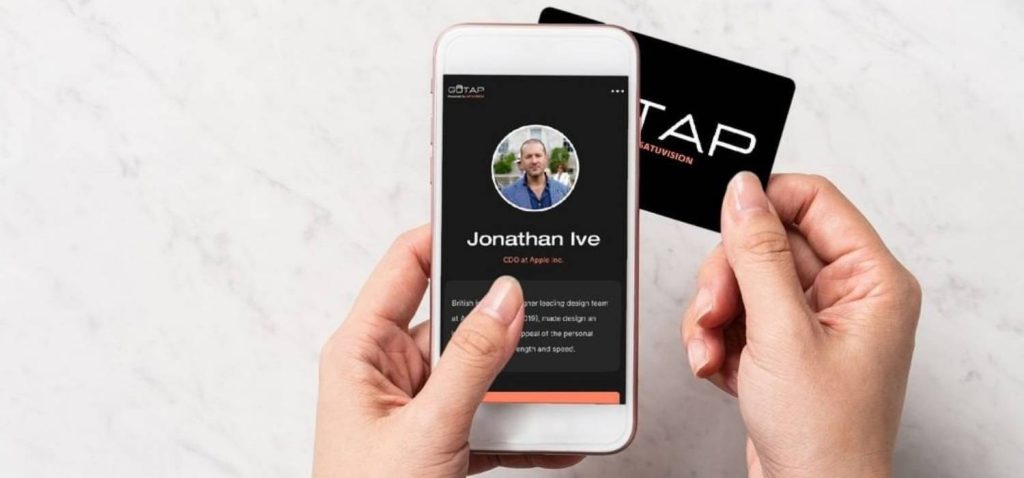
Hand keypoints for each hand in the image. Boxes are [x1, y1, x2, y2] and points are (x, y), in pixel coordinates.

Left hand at [313, 225, 582, 476]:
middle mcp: (389, 368)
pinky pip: (491, 414)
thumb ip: (470, 361)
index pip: (407, 265)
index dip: (448, 233)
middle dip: (507, 321)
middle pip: (458, 317)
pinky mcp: (442, 435)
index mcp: (363, 350)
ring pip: (482, 369)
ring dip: (524, 381)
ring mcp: (418, 403)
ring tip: (569, 381)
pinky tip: (560, 432)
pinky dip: (524, 424)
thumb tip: (506, 297)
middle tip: (554, 307)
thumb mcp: (426, 429)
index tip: (497, 219)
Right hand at [681, 173, 920, 476]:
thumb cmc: (824, 437)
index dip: (763, 206)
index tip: (726, 225)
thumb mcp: (783, 333)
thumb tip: (744, 192)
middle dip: (727, 280)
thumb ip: (758, 254)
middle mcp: (846, 297)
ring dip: (714, 315)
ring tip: (711, 350)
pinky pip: (737, 315)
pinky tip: (719, 368)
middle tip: (715, 311)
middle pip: (766, 243)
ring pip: (743, 280)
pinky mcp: (783, 346)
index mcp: (871, 282)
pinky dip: (716, 339)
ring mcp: (812, 323)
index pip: (814, 201)